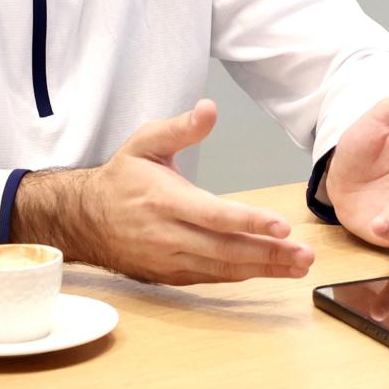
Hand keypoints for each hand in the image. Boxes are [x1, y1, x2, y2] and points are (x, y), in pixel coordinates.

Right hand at [12, 100, 313, 285]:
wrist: (83, 220)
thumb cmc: (120, 179)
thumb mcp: (144, 143)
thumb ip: (178, 129)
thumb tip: (208, 109)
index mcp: (166, 201)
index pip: (215, 216)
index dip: (250, 222)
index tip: (282, 226)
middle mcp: (170, 236)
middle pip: (227, 250)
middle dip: (270, 254)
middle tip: (305, 255)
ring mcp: (171, 260)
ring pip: (224, 269)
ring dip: (264, 270)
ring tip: (298, 267)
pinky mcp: (171, 275)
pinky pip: (213, 279)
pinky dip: (242, 276)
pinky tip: (270, 271)